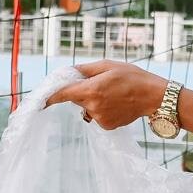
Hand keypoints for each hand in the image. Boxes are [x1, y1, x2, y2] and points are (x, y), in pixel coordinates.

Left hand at [45, 61, 166, 128]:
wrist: (153, 97)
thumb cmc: (132, 77)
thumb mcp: (107, 65)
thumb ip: (85, 70)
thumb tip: (68, 73)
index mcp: (90, 90)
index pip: (62, 95)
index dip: (49, 97)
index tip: (39, 101)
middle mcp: (92, 107)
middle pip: (75, 99)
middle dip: (80, 91)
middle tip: (98, 82)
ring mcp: (99, 119)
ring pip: (86, 108)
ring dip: (92, 100)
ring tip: (112, 93)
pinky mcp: (106, 126)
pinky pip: (96, 115)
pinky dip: (101, 109)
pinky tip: (116, 103)